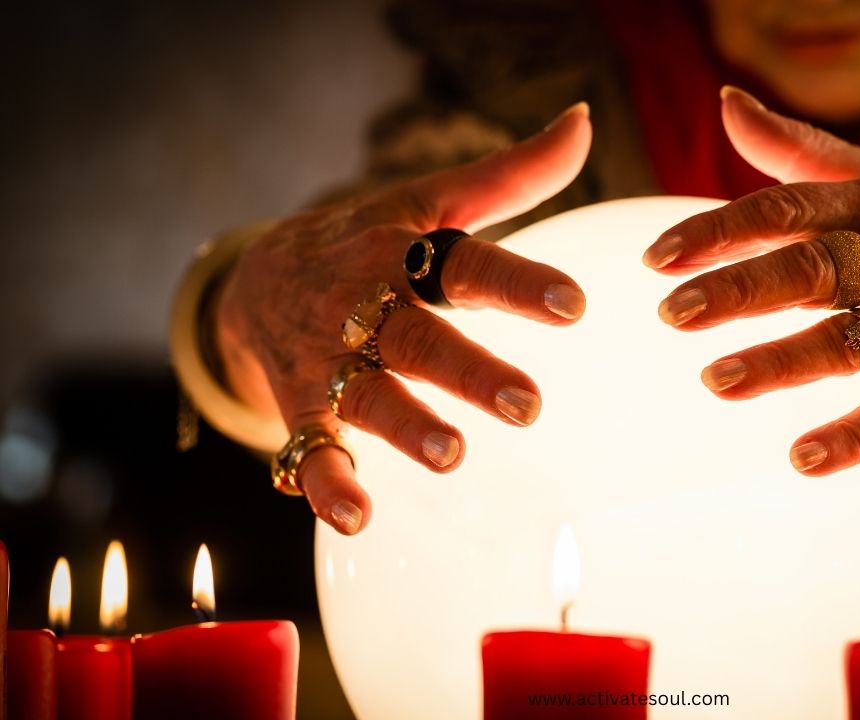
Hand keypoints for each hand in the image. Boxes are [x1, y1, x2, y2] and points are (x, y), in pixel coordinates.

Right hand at [216, 103, 591, 533]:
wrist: (256, 279)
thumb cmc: (368, 239)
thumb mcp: (431, 201)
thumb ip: (513, 174)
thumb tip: (583, 121)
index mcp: (400, 252)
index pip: (465, 265)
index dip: (519, 283)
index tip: (574, 305)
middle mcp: (362, 306)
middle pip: (418, 338)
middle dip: (469, 371)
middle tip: (529, 406)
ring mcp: (329, 362)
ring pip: (367, 396)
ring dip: (405, 427)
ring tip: (451, 456)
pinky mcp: (303, 409)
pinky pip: (309, 450)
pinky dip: (326, 484)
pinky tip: (357, 516)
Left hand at [643, 88, 859, 474]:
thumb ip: (799, 150)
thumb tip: (726, 103)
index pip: (788, 207)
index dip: (720, 230)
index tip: (659, 257)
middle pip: (816, 267)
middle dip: (740, 288)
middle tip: (671, 311)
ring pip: (854, 338)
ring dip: (782, 361)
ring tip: (717, 381)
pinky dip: (856, 435)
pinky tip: (804, 457)